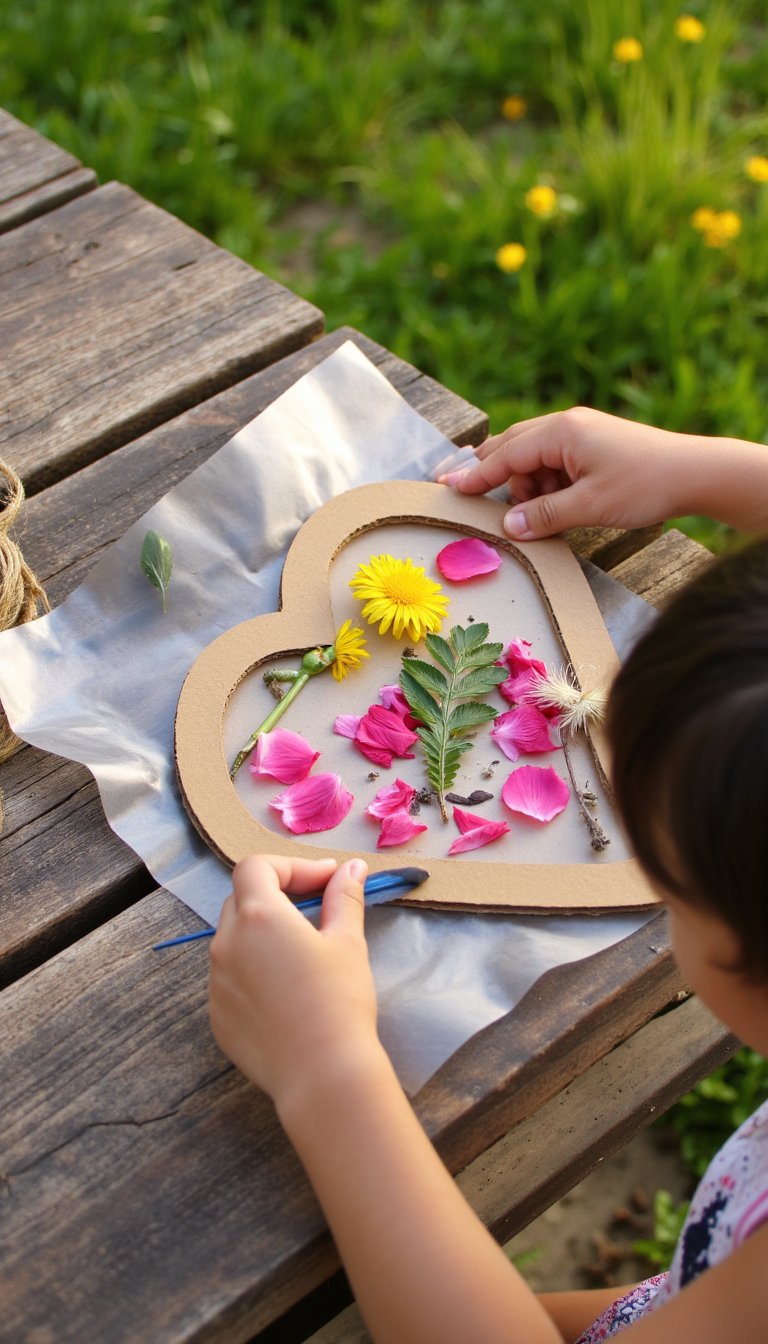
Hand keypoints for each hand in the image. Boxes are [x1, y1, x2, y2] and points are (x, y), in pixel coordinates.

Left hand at [208, 853, 376, 1113]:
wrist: (322, 1074)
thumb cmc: (339, 1000)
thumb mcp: (347, 941)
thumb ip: (344, 897)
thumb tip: (351, 868)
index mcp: (258, 916)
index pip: (256, 868)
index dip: (290, 867)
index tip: (325, 880)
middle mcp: (226, 944)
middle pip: (241, 900)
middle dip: (277, 895)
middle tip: (317, 907)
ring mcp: (216, 983)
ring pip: (233, 941)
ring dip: (262, 935)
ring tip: (302, 953)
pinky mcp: (217, 1017)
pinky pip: (230, 980)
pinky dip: (253, 972)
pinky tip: (286, 993)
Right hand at [437, 406, 693, 537]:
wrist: (695, 473)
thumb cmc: (644, 484)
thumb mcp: (589, 506)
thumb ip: (543, 515)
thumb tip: (507, 525)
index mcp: (562, 432)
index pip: (505, 454)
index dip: (474, 474)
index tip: (446, 487)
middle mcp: (567, 425)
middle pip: (513, 448)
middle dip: (488, 471)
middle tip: (455, 487)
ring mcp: (580, 434)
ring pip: (533, 460)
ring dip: (527, 487)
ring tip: (542, 515)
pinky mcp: (592, 447)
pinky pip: (554, 465)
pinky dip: (547, 486)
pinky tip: (557, 507)